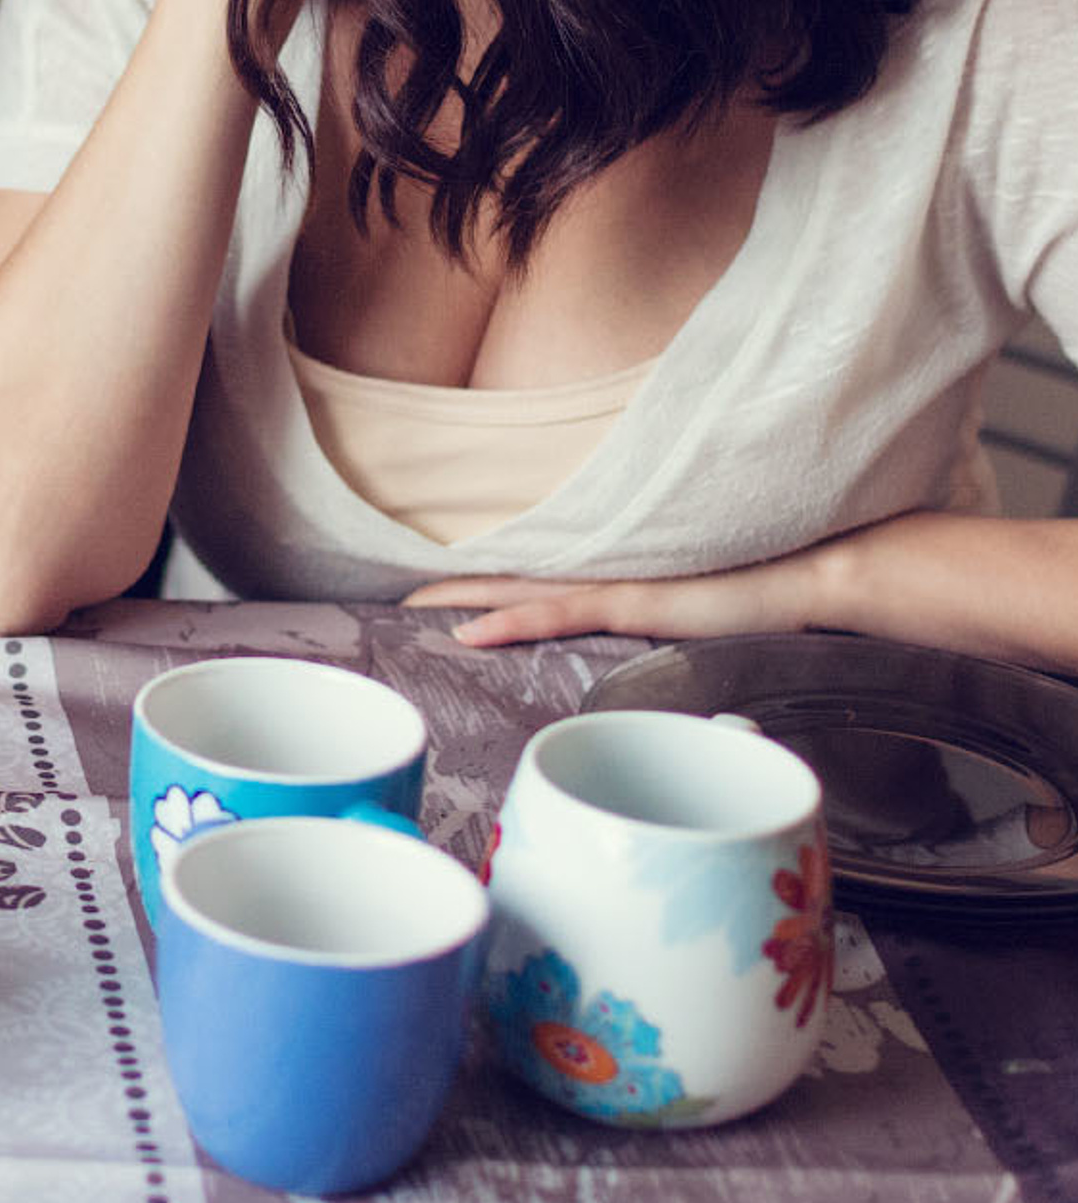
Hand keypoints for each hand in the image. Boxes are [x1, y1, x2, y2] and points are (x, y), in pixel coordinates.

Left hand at [405, 553, 818, 649]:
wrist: (808, 573)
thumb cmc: (757, 590)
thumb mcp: (693, 611)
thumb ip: (656, 615)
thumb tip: (640, 629)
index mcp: (613, 572)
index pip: (533, 574)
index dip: (482, 578)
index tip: (433, 591)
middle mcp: (603, 570)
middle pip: (510, 573)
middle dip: (451, 584)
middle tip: (395, 596)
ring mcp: (615, 582)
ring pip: (520, 587)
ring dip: (463, 597)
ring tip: (410, 608)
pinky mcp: (633, 601)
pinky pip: (558, 612)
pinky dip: (510, 620)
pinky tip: (470, 632)